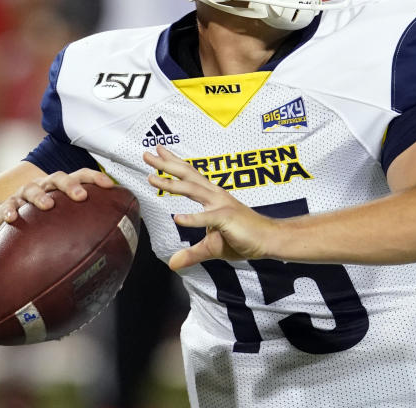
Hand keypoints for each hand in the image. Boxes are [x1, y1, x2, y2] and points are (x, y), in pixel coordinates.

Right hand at [0, 168, 113, 231]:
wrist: (5, 219)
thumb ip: (84, 233)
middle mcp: (44, 186)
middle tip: (81, 197)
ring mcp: (24, 195)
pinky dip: (9, 210)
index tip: (110, 186)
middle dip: (70, 185)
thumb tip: (113, 258)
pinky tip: (11, 219)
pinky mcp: (7, 206)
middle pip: (57, 178)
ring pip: (32, 188)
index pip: (80, 176)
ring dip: (40, 196)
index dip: (95, 178)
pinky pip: (7, 206)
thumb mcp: (62, 222)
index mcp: (60, 188)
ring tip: (48, 206)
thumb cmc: (41, 221)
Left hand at [144, 145, 278, 270]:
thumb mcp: (211, 247)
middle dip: (166, 165)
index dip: (173, 163)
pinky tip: (177, 218)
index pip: (189, 176)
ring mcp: (221, 206)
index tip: (158, 151)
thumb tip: (172, 264)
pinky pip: (207, 219)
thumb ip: (191, 253)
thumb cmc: (243, 238)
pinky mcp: (227, 220)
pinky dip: (192, 218)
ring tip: (153, 179)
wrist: (268, 240)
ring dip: (171, 184)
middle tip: (147, 153)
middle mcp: (215, 196)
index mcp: (212, 197)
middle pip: (187, 176)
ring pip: (192, 191)